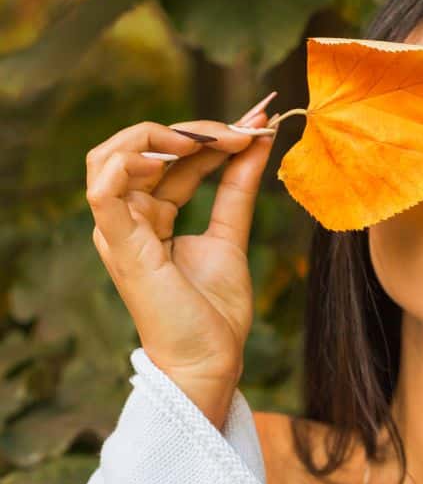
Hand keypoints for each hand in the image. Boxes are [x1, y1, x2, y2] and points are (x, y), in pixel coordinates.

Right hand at [85, 93, 278, 425]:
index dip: (211, 135)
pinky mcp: (122, 247)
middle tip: (246, 130)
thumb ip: (238, 187)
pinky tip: (168, 153)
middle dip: (196, 130)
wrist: (212, 359)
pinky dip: (127, 163)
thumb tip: (257, 140)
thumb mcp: (232, 234)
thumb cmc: (215, 310)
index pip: (171, 157)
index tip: (257, 124)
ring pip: (112, 157)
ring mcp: (119, 232)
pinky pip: (103, 193)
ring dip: (163, 136)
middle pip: (144, 149)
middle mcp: (127, 219)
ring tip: (215, 138)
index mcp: (149, 216)